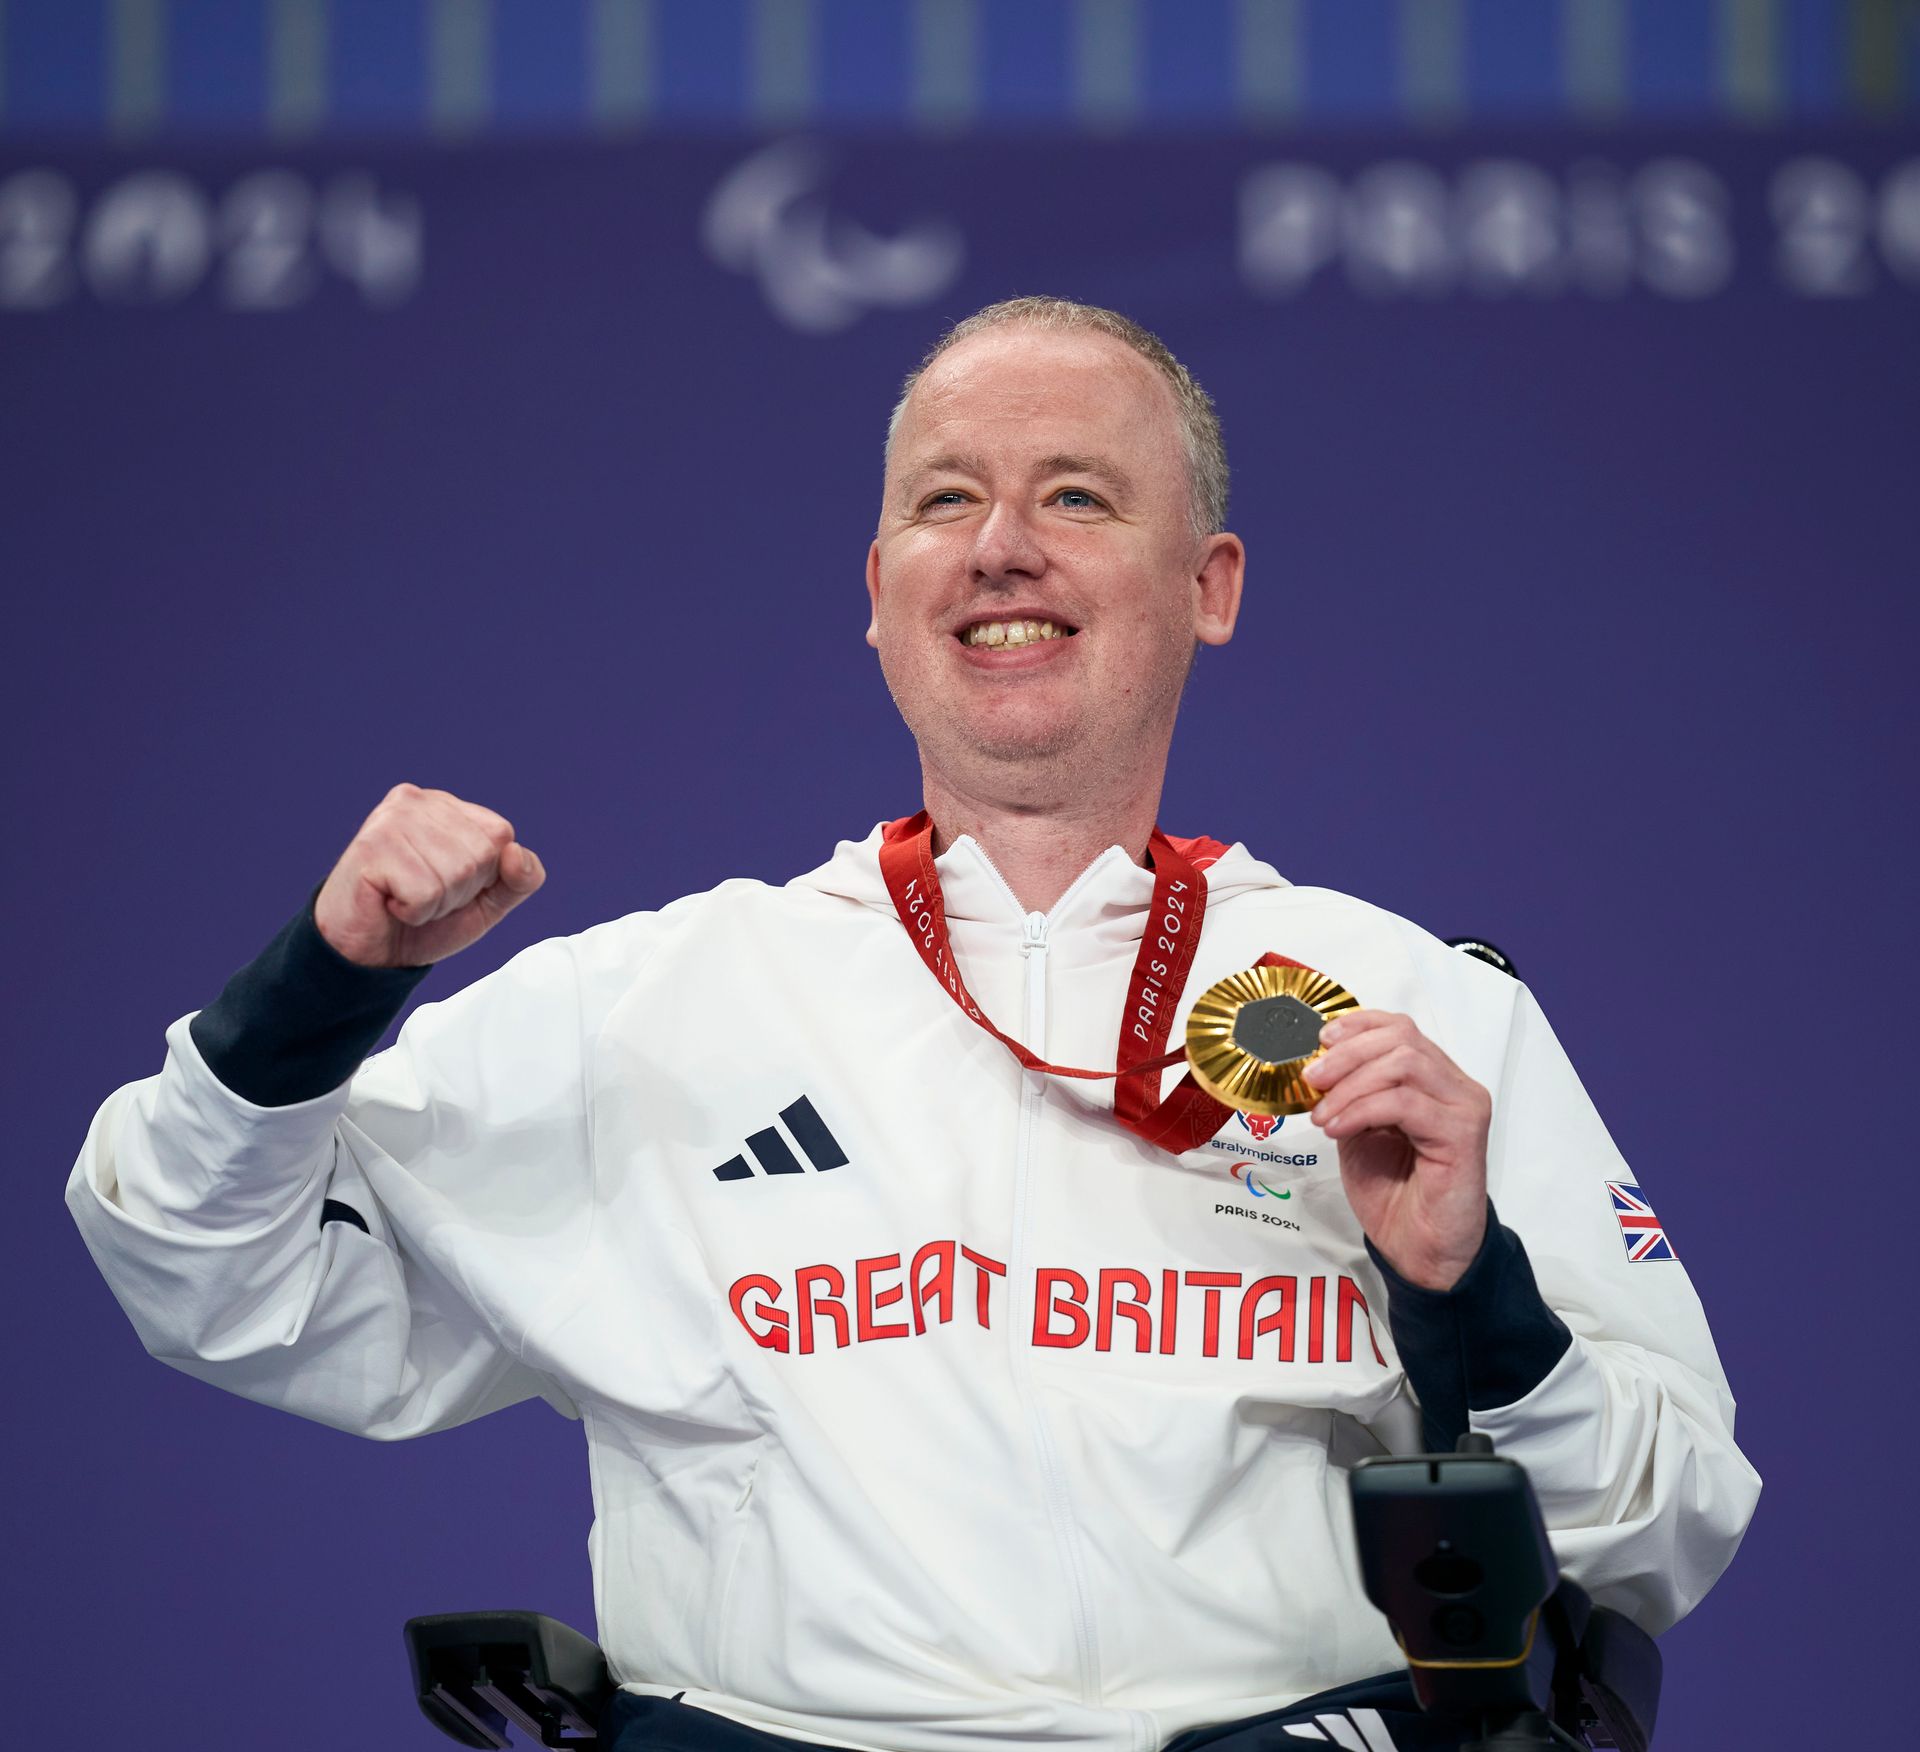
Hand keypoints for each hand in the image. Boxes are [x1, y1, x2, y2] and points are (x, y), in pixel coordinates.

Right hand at [313, 784, 544, 968]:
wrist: (366, 953)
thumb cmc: (422, 921)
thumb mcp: (487, 903)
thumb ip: (520, 879)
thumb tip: (517, 853)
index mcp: (447, 807)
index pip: (500, 835)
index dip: (484, 876)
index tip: (447, 884)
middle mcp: (419, 801)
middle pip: (480, 854)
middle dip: (459, 891)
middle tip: (423, 895)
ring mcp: (392, 819)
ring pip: (455, 872)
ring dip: (436, 904)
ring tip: (405, 898)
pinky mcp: (371, 846)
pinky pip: (425, 891)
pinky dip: (414, 911)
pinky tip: (390, 902)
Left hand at [1308, 1010, 1488, 1290]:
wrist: (1419, 1250)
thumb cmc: (1393, 1193)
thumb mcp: (1359, 1130)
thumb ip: (1349, 1094)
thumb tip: (1316, 1066)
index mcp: (1434, 1079)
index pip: (1400, 1027)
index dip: (1357, 1026)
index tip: (1319, 1041)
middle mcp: (1456, 1087)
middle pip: (1401, 1039)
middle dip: (1347, 1055)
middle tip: (1311, 1081)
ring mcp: (1464, 1108)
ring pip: (1404, 1064)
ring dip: (1351, 1085)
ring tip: (1323, 1116)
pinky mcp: (1462, 1134)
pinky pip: (1405, 1103)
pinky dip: (1362, 1110)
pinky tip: (1338, 1129)